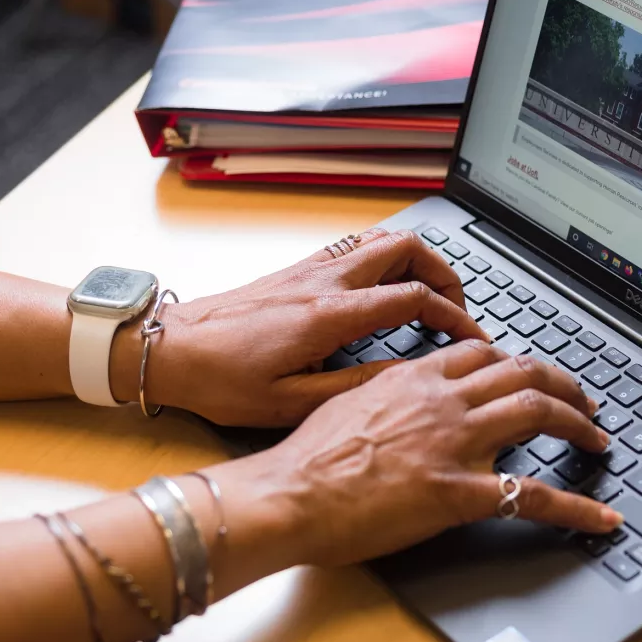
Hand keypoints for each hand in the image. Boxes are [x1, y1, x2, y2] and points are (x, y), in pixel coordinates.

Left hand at [111, 229, 489, 425]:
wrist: (168, 349)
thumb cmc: (220, 380)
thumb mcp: (290, 403)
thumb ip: (356, 386)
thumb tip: (407, 374)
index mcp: (329, 315)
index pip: (414, 298)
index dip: (456, 316)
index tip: (474, 339)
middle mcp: (324, 282)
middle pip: (405, 248)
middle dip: (445, 272)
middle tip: (458, 307)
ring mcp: (310, 270)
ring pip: (381, 239)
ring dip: (416, 259)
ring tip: (430, 294)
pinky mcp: (296, 271)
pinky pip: (355, 247)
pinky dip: (385, 258)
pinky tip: (385, 286)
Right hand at [204, 341, 620, 587]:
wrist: (291, 492)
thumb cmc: (308, 456)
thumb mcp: (348, 402)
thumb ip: (388, 392)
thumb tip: (405, 393)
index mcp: (415, 378)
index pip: (484, 353)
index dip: (518, 361)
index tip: (531, 373)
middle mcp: (443, 400)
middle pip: (523, 373)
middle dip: (563, 385)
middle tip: (584, 401)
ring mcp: (456, 442)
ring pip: (538, 414)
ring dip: (579, 425)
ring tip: (598, 439)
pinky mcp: (460, 492)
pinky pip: (534, 495)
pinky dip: (577, 508)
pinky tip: (601, 518)